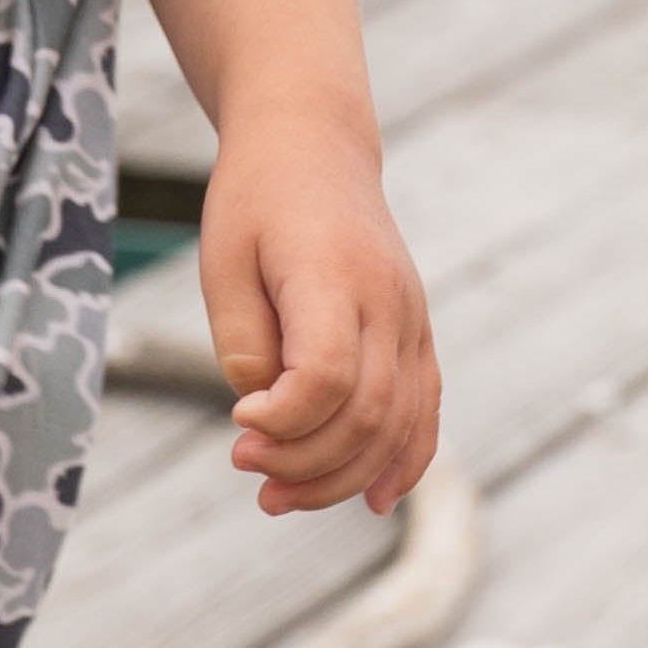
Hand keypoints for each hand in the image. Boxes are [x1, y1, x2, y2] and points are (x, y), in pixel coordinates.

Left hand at [198, 123, 441, 518]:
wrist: (313, 145)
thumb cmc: (255, 201)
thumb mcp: (222, 258)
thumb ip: (242, 339)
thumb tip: (264, 413)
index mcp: (333, 275)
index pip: (328, 375)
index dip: (284, 419)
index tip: (237, 419)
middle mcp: (388, 301)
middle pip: (367, 412)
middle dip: (304, 462)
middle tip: (244, 468)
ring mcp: (411, 319)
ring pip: (399, 423)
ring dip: (341, 476)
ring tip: (278, 497)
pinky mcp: (417, 332)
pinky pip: (426, 409)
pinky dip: (403, 462)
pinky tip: (371, 501)